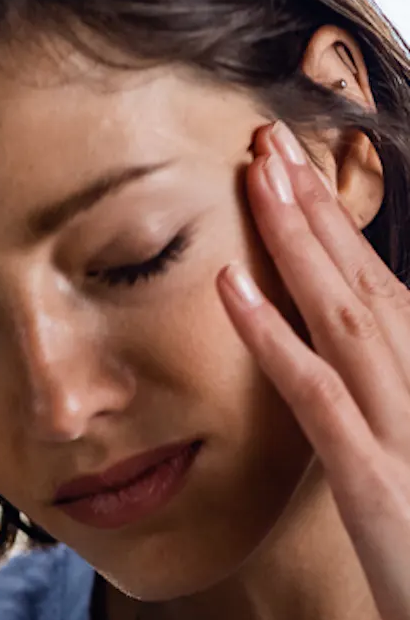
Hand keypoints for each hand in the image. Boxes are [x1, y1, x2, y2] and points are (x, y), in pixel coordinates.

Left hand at [218, 118, 409, 619]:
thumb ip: (378, 423)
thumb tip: (345, 368)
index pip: (382, 293)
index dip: (337, 231)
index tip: (293, 174)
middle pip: (365, 281)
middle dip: (316, 207)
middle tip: (267, 138)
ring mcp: (407, 431)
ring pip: (344, 314)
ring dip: (297, 241)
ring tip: (255, 174)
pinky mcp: (378, 482)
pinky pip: (317, 395)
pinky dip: (273, 336)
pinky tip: (228, 289)